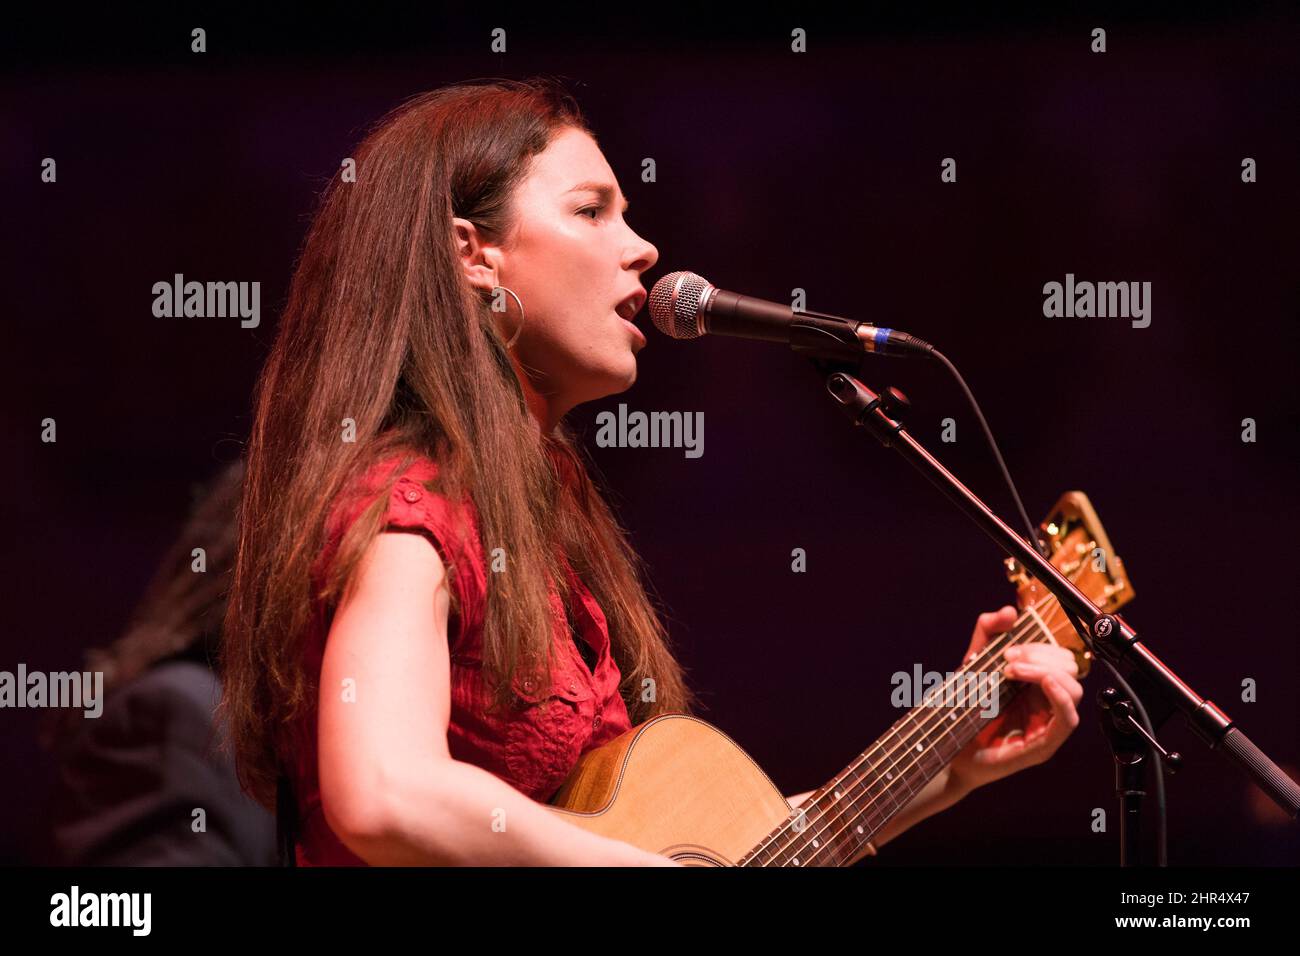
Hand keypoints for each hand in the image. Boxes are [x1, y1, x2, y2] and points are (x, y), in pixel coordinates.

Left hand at [946, 605, 1083, 796]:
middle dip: (1041, 656)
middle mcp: (1047, 703)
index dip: (1040, 646)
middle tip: (1008, 659)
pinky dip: (1060, 696)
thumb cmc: (963, 711)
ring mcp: (1047, 725)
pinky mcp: (1043, 745)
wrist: (947, 748)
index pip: (1060, 657)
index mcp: (1038, 685)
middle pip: (1071, 669)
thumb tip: (1009, 612)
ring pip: (1073, 690)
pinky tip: (1044, 682)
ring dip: (1045, 672)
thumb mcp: (973, 663)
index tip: (1008, 649)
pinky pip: (1067, 719)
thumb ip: (988, 633)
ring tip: (1012, 671)